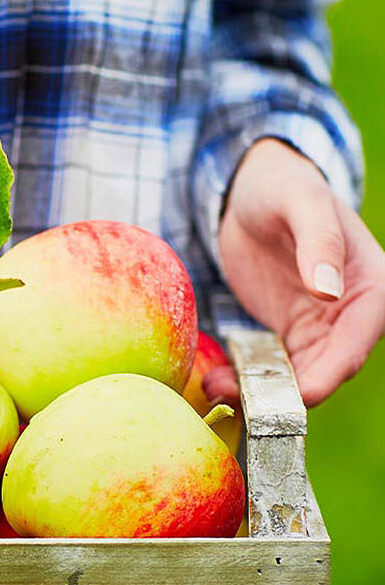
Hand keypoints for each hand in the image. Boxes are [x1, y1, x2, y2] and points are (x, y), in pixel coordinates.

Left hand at [207, 138, 384, 406]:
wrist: (250, 189)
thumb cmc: (283, 185)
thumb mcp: (301, 202)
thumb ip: (319, 241)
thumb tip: (329, 291)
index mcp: (370, 286)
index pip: (356, 343)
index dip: (330, 374)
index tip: (300, 396)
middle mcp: (349, 315)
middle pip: (325, 370)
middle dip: (285, 392)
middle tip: (238, 399)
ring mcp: (317, 328)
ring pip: (296, 376)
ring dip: (260, 390)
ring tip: (215, 388)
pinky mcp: (285, 333)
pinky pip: (271, 367)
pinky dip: (246, 378)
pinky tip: (215, 380)